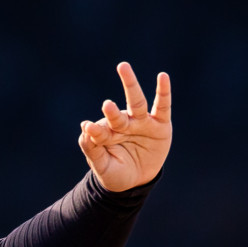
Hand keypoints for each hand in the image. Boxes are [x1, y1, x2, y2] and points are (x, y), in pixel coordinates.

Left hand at [78, 62, 171, 191]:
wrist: (138, 180)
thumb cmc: (116, 172)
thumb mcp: (104, 167)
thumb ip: (93, 150)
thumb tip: (84, 129)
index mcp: (107, 135)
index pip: (99, 131)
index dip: (95, 131)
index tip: (89, 129)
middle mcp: (123, 125)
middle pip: (116, 113)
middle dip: (111, 109)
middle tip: (106, 104)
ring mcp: (141, 123)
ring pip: (136, 102)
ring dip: (130, 84)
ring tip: (122, 67)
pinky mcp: (160, 124)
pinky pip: (162, 105)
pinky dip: (163, 91)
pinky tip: (163, 76)